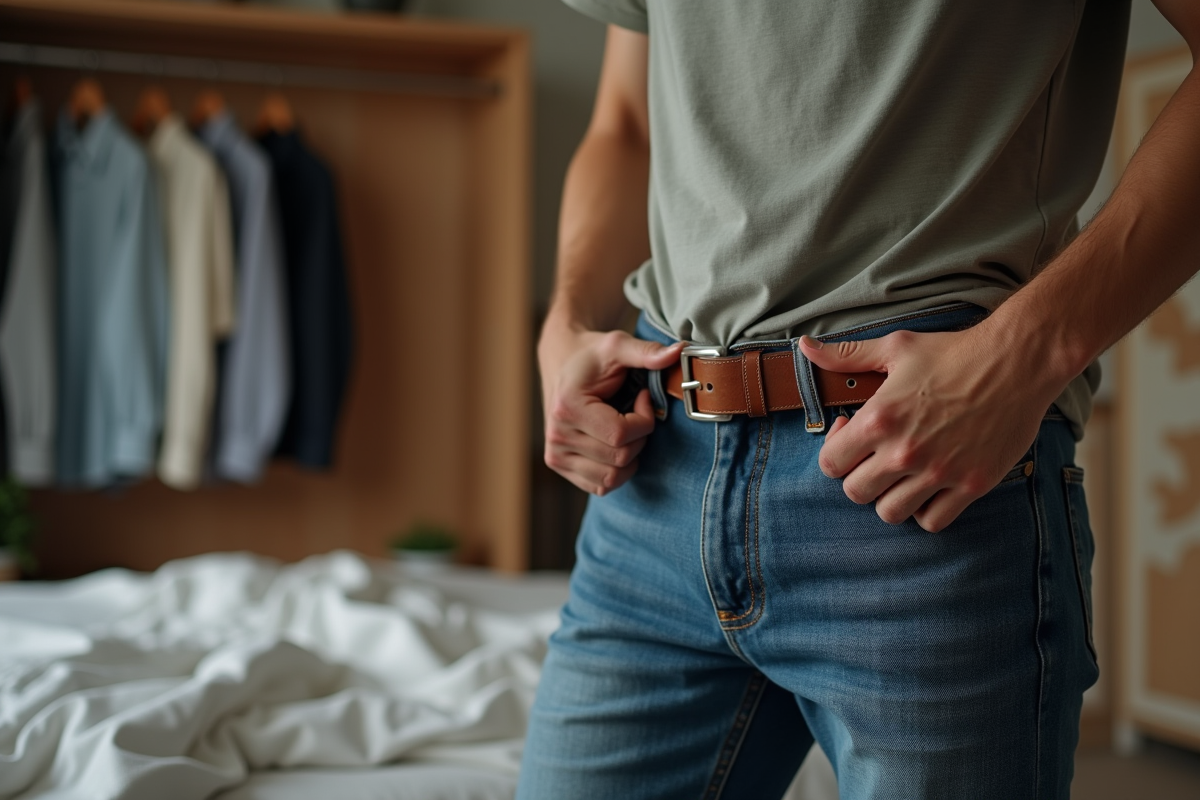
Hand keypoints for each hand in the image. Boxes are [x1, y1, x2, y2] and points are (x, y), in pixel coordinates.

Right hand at [539, 322, 682, 495]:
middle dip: (639, 437)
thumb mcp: (618, 346)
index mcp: (568, 408)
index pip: (620, 435)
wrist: (562, 362)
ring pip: (612, 477)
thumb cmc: (592, 356)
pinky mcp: (560, 466)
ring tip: (624, 429)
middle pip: (619, 458)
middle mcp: (557, 436)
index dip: (644, 420)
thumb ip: (647, 351)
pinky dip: (617, 470)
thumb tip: (682, 351)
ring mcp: (556, 455)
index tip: (642, 398)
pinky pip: (601, 485)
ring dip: (630, 456)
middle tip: (634, 413)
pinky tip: (614, 444)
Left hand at [798, 325, 1060, 531]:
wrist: (1018, 361)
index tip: (852, 435)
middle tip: (876, 457)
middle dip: (859, 476)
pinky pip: (933, 521)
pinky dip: (926, 510)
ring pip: (890, 513)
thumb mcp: (895, 348)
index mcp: (880, 419)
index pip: (830, 464)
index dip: (835, 452)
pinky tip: (929, 487)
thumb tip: (805, 348)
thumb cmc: (954, 351)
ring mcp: (939, 472)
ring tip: (901, 474)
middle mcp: (905, 451)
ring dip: (890, 497)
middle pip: (856, 493)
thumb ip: (846, 355)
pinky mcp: (971, 485)